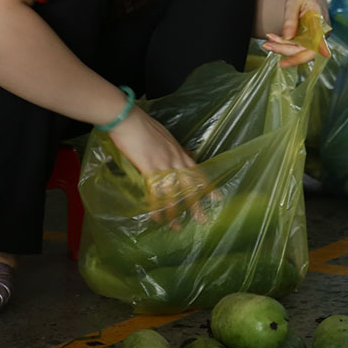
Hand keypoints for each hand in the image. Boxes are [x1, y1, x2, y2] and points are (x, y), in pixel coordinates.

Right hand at [107, 108, 209, 223]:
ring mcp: (163, 166)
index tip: (217, 198)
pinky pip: (154, 193)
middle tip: (203, 219)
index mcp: (180, 153)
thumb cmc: (145, 125)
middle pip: (189, 186)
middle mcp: (175, 161)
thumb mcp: (167, 136)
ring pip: (172, 193)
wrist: (130, 120)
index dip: (207, 186)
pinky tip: (157, 219)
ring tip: (178, 227)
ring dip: (174, 212)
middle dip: (196, 204)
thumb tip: (186, 152)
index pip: (198, 173)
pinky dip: (156, 207)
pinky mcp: (148, 169)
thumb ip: (176, 147)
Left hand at [262, 0, 330, 67]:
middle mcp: (322, 33)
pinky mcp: (310, 40)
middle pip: (306, 50)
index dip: (304, 56)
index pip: (316, 42)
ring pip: (300, 50)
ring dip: (282, 48)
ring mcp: (317, 38)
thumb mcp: (294, 2)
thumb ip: (290, 19)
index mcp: (320, 21)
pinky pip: (298, 46)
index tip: (287, 62)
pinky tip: (273, 39)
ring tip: (267, 42)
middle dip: (285, 50)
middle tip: (267, 45)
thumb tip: (287, 36)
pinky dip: (284, 44)